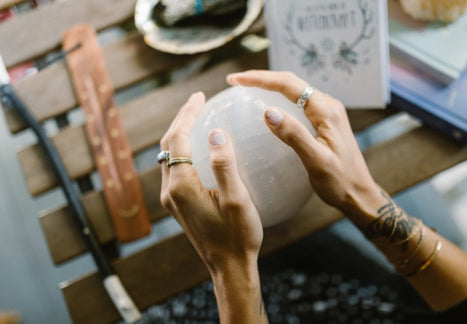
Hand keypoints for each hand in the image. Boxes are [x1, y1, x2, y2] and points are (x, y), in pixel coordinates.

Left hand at [159, 92, 262, 273]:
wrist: (229, 268)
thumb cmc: (238, 236)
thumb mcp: (237, 200)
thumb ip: (224, 165)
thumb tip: (214, 133)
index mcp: (181, 186)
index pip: (177, 139)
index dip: (188, 114)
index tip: (201, 96)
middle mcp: (170, 190)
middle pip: (168, 145)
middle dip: (181, 119)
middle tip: (198, 100)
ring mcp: (172, 198)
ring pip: (169, 156)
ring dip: (180, 133)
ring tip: (196, 116)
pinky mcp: (178, 204)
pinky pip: (175, 167)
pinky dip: (183, 149)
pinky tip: (198, 145)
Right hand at [227, 70, 382, 224]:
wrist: (359, 194)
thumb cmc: (340, 182)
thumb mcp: (316, 161)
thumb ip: (294, 135)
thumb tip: (267, 111)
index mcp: (326, 111)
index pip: (288, 85)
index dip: (260, 79)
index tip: (236, 80)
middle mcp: (327, 105)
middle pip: (290, 83)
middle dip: (261, 78)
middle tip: (235, 81)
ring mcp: (326, 113)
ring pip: (294, 91)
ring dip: (269, 86)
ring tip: (246, 88)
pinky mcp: (324, 122)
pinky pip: (297, 103)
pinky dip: (278, 99)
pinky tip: (266, 106)